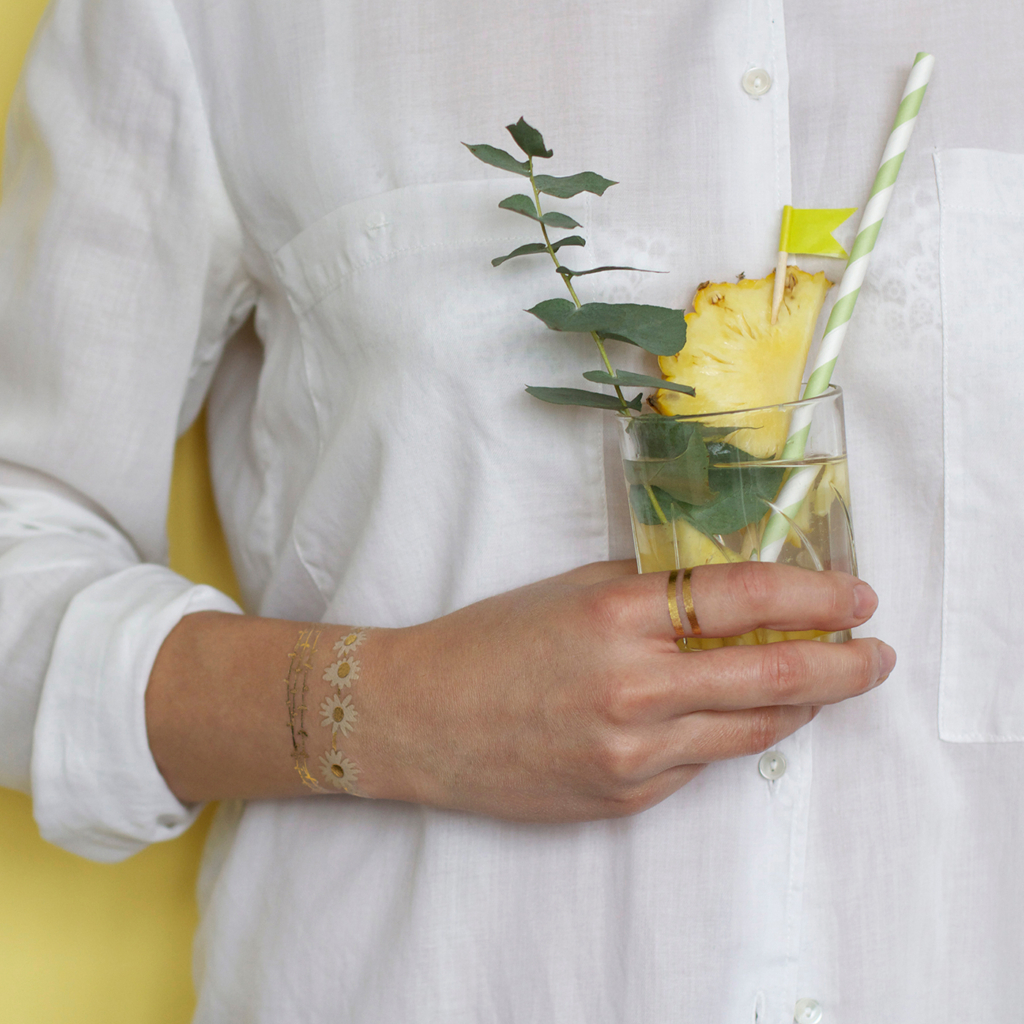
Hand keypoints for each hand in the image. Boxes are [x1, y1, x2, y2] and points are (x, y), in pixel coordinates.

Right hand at [354, 560, 893, 820]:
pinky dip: (727, 733)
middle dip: (845, 663)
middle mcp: (633, 687)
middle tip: (877, 654)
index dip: (815, 591)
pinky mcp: (626, 797)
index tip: (856, 594)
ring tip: (823, 684)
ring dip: (802, 703)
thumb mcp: (572, 592)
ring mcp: (632, 752)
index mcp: (616, 617)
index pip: (744, 596)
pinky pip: (700, 764)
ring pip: (753, 728)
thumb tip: (731, 590)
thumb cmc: (488, 641)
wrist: (419, 719)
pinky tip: (729, 714)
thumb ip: (651, 590)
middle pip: (775, 671)